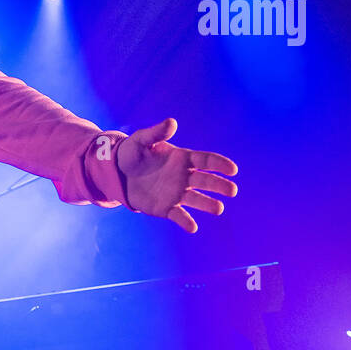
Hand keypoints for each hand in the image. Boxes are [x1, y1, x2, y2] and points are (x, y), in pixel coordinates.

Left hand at [115, 118, 237, 233]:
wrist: (118, 174)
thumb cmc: (132, 153)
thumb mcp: (141, 141)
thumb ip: (156, 133)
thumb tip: (172, 122)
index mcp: (183, 159)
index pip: (206, 160)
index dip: (220, 164)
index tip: (232, 169)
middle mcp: (184, 177)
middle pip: (206, 180)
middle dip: (219, 185)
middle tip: (232, 190)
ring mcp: (177, 193)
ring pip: (197, 199)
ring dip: (208, 204)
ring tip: (218, 208)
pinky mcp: (166, 208)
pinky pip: (179, 215)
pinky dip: (185, 221)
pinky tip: (192, 227)